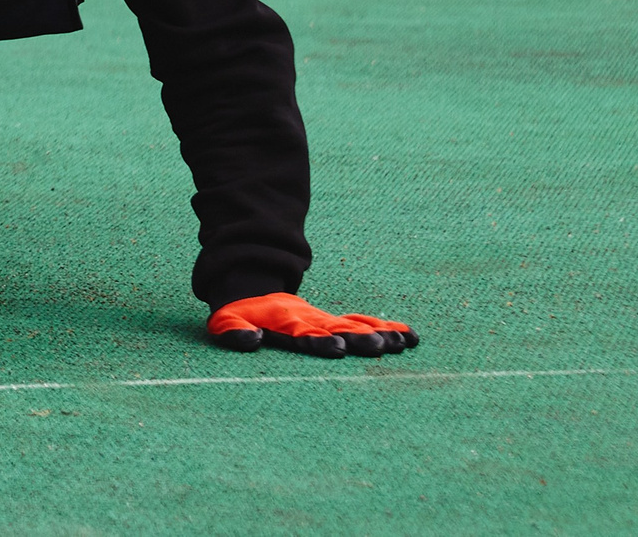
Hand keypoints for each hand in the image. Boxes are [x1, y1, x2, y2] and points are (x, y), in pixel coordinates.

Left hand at [209, 292, 418, 357]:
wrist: (251, 290)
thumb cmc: (241, 315)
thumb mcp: (227, 323)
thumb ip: (236, 332)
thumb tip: (252, 340)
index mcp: (286, 324)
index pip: (305, 335)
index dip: (320, 341)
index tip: (338, 347)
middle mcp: (312, 322)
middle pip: (338, 330)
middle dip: (357, 339)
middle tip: (378, 347)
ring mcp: (327, 321)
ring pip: (356, 326)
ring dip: (379, 334)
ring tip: (401, 344)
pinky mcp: (337, 322)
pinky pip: (364, 323)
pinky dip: (386, 329)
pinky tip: (409, 337)